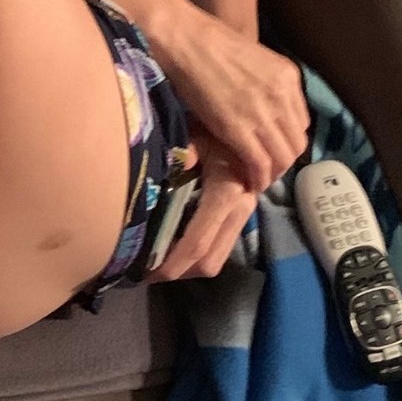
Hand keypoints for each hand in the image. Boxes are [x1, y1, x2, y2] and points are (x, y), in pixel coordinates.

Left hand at [146, 128, 256, 282]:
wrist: (255, 127)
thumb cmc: (219, 129)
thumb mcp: (196, 134)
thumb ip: (180, 154)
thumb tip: (159, 168)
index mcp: (225, 194)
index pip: (197, 244)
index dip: (172, 264)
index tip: (146, 272)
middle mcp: (239, 211)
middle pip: (209, 262)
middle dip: (178, 272)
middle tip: (146, 270)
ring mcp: (244, 216)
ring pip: (217, 259)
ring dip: (188, 267)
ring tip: (158, 260)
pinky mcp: (243, 216)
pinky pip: (221, 247)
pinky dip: (198, 254)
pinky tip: (176, 245)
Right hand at [150, 0, 308, 193]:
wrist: (184, 37)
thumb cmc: (206, 41)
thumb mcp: (250, 60)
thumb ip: (262, 84)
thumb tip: (256, 109)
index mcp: (288, 76)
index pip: (301, 122)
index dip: (287, 140)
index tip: (272, 148)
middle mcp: (282, 94)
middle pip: (296, 143)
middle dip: (283, 161)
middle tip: (265, 169)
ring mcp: (263, 112)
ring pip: (283, 157)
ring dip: (272, 173)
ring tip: (257, 178)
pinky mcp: (239, 128)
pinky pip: (260, 163)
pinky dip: (258, 178)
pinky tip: (249, 182)